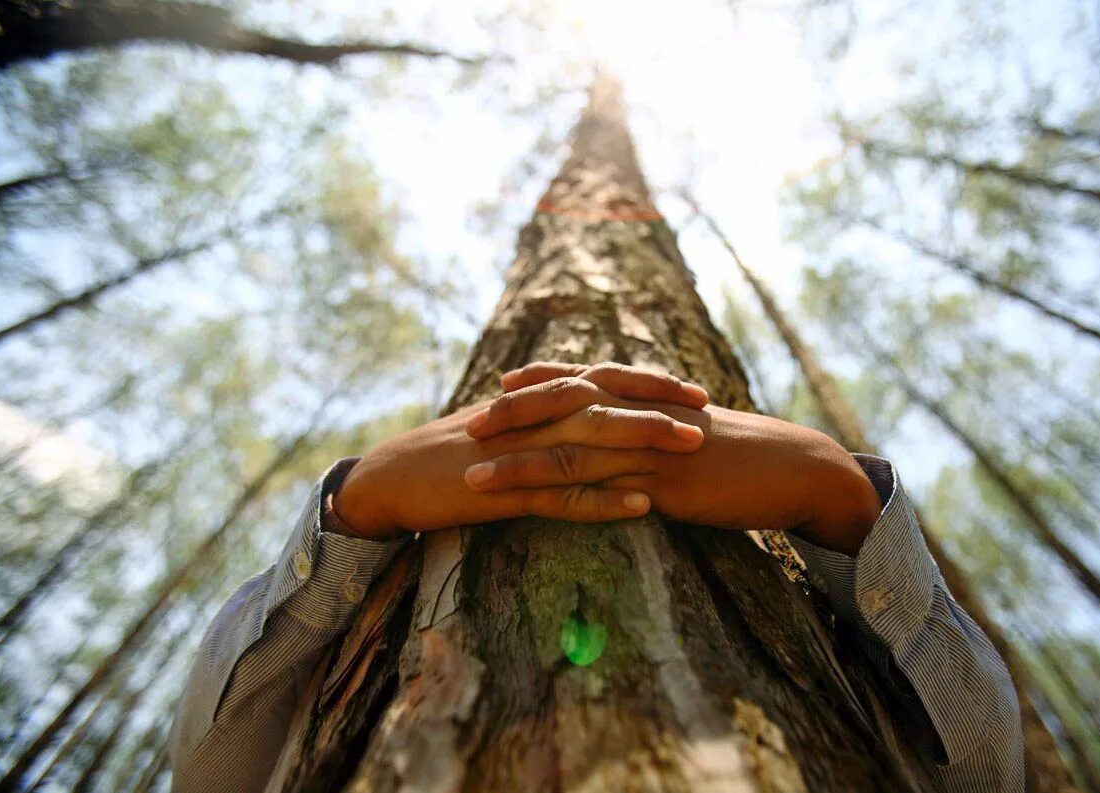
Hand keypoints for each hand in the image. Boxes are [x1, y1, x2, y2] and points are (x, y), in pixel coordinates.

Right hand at [333, 364, 710, 539]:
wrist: (391, 478)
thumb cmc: (448, 456)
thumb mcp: (501, 428)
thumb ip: (542, 419)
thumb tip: (582, 415)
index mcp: (534, 402)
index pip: (600, 382)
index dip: (648, 383)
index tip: (693, 389)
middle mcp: (533, 418)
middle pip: (606, 402)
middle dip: (659, 403)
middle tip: (708, 408)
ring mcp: (522, 453)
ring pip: (592, 440)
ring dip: (645, 442)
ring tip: (692, 446)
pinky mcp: (507, 491)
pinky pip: (562, 496)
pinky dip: (603, 500)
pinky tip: (641, 506)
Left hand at [466, 362, 882, 554]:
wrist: (794, 468)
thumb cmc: (747, 452)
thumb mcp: (695, 429)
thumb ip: (659, 426)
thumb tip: (633, 433)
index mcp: (647, 398)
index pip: (583, 381)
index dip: (540, 382)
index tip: (501, 385)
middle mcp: (640, 415)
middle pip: (564, 409)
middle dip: (513, 416)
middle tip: (468, 425)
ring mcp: (648, 448)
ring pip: (570, 452)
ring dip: (518, 464)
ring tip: (473, 478)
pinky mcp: (662, 484)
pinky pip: (601, 493)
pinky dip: (560, 501)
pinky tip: (531, 511)